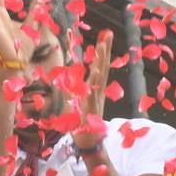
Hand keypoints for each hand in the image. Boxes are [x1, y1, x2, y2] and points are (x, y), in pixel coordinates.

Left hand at [72, 30, 111, 149]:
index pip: (99, 66)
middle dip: (105, 51)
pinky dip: (92, 89)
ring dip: (100, 64)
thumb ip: (73, 88)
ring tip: (101, 48)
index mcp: (94, 89)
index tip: (105, 35)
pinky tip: (94, 78)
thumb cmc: (82, 122)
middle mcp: (98, 92)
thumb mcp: (75, 100)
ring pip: (98, 80)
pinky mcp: (90, 112)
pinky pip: (91, 98)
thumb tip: (68, 76)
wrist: (89, 142)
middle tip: (108, 34)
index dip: (102, 51)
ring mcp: (95, 101)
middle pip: (102, 68)